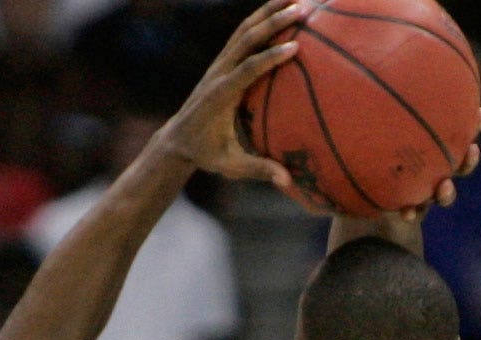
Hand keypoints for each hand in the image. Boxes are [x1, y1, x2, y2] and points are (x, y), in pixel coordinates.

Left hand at [158, 0, 311, 199]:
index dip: (269, 57)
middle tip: (302, 8)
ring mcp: (220, 63)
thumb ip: (257, 170)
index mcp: (221, 95)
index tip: (294, 46)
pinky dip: (262, 18)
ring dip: (269, 10)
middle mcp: (219, 72)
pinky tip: (283, 8)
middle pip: (246, 38)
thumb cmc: (206, 153)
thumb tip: (287, 181)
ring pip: (245, 29)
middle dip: (274, 21)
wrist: (177, 138)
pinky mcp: (223, 60)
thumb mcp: (229, 165)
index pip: (247, 70)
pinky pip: (243, 34)